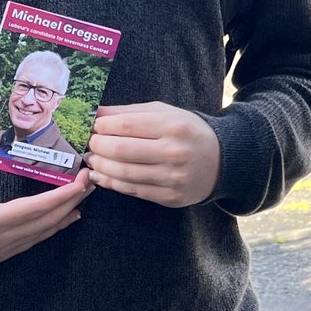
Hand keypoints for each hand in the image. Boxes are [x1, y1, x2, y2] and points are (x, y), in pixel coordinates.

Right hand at [0, 108, 91, 265]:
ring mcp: (0, 251)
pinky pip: (34, 240)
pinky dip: (54, 226)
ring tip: (87, 192)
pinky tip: (70, 215)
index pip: (27, 211)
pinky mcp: (2, 254)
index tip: (79, 183)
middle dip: (71, 200)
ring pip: (41, 233)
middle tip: (91, 178)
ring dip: (66, 212)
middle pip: (42, 222)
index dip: (56, 198)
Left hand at [86, 102, 221, 206]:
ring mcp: (172, 178)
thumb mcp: (166, 113)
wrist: (221, 161)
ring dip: (99, 166)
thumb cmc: (188, 132)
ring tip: (91, 159)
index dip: (102, 126)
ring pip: (123, 173)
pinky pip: (132, 190)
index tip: (92, 125)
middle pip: (121, 150)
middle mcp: (174, 152)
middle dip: (96, 146)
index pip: (126, 125)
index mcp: (173, 126)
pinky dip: (110, 183)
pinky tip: (101, 175)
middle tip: (89, 143)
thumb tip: (96, 113)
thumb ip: (131, 112)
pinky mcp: (169, 197)